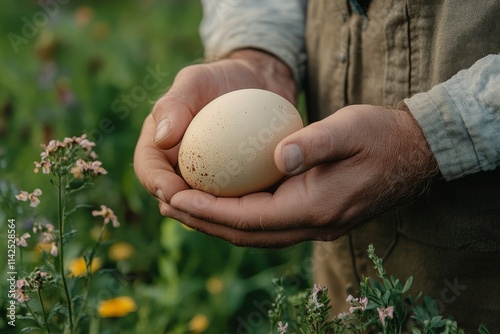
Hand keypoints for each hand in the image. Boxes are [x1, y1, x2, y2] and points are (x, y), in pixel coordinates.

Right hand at [134, 49, 296, 211]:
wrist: (256, 84)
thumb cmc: (220, 78)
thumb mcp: (195, 81)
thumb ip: (175, 104)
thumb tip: (161, 139)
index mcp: (159, 144)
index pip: (148, 169)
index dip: (156, 184)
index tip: (174, 192)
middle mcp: (178, 165)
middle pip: (171, 195)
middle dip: (182, 210)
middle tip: (202, 214)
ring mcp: (205, 176)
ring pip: (202, 204)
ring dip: (210, 215)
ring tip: (227, 220)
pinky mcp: (231, 182)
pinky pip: (231, 199)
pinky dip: (238, 206)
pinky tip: (254, 209)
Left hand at [166, 105, 439, 247]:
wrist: (414, 155)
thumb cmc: (382, 136)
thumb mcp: (350, 129)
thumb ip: (314, 144)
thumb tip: (278, 156)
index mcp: (314, 208)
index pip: (248, 218)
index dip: (207, 210)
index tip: (174, 196)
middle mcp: (311, 226)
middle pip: (245, 234)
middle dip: (203, 222)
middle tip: (167, 205)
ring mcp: (314, 226)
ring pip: (254, 234)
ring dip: (217, 223)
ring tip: (185, 207)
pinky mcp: (315, 217)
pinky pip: (267, 224)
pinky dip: (239, 217)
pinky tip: (223, 202)